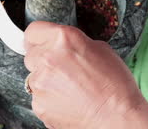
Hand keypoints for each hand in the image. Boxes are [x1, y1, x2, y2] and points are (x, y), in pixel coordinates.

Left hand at [24, 21, 147, 128]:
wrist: (116, 117)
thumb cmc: (115, 84)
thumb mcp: (101, 49)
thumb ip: (75, 43)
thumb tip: (64, 46)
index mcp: (63, 38)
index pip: (33, 31)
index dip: (40, 37)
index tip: (43, 42)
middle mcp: (47, 58)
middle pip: (31, 53)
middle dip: (43, 58)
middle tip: (63, 67)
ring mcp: (40, 83)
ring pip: (34, 76)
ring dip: (46, 79)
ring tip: (70, 87)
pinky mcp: (38, 104)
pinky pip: (38, 96)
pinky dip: (49, 97)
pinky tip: (68, 99)